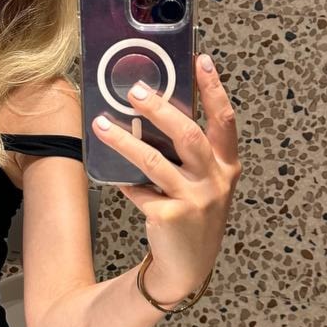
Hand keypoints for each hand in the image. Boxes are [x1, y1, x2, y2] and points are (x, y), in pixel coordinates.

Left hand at [91, 52, 241, 297]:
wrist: (186, 267)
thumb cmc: (191, 216)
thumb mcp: (202, 183)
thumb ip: (189, 154)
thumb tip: (151, 114)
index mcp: (226, 166)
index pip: (224, 120)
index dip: (214, 89)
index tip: (201, 59)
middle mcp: (215, 180)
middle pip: (188, 135)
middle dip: (160, 110)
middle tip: (134, 91)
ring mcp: (195, 199)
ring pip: (154, 161)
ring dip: (124, 141)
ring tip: (101, 124)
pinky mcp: (171, 216)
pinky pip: (139, 190)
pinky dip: (125, 182)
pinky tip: (112, 177)